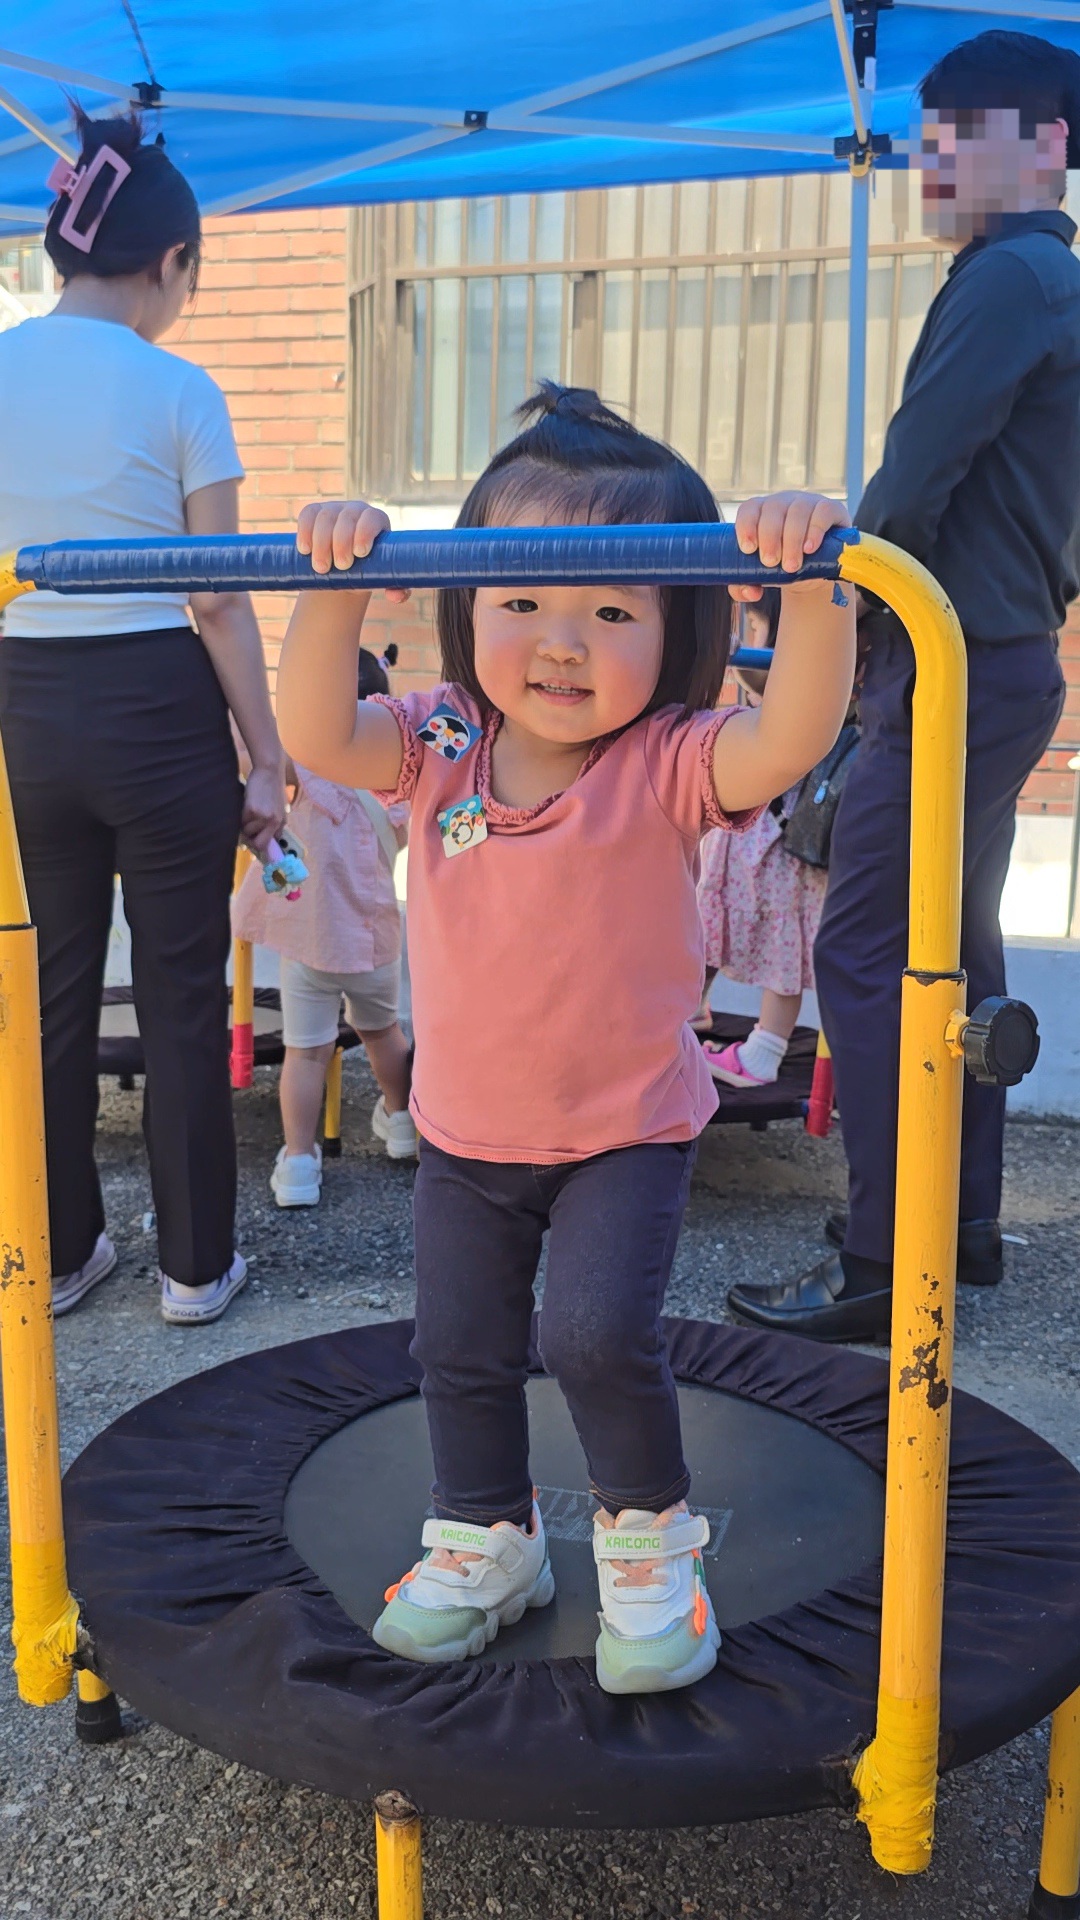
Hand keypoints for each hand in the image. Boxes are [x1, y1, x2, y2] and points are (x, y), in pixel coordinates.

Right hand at [241, 763, 286, 856]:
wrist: (269, 770)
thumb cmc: (272, 787)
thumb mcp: (279, 807)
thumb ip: (274, 823)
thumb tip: (265, 839)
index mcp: (281, 822)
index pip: (269, 844)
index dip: (259, 845)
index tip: (253, 845)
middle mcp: (273, 822)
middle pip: (258, 844)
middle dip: (250, 839)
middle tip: (246, 829)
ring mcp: (262, 817)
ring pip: (246, 831)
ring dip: (243, 824)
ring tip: (248, 810)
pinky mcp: (251, 810)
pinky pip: (240, 820)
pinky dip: (240, 815)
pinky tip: (245, 804)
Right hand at [296, 499, 409, 602]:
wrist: (343, 569)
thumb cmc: (368, 572)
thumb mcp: (382, 580)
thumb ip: (396, 589)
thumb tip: (396, 596)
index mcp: (376, 521)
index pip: (371, 518)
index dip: (365, 532)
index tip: (360, 553)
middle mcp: (355, 510)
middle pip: (347, 518)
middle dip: (341, 543)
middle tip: (341, 566)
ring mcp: (333, 509)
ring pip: (325, 518)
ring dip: (321, 543)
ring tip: (321, 568)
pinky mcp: (314, 513)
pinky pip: (307, 515)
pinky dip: (304, 531)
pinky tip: (304, 550)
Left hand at [729, 492, 847, 600]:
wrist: (817, 571)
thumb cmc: (782, 568)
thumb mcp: (762, 577)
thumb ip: (746, 588)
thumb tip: (750, 592)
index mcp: (762, 513)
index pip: (750, 509)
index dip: (746, 525)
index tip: (748, 549)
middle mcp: (784, 503)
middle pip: (773, 508)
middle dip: (770, 537)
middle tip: (770, 562)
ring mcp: (808, 503)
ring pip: (798, 511)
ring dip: (792, 539)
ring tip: (791, 566)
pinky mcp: (831, 509)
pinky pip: (823, 512)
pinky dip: (815, 530)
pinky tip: (810, 548)